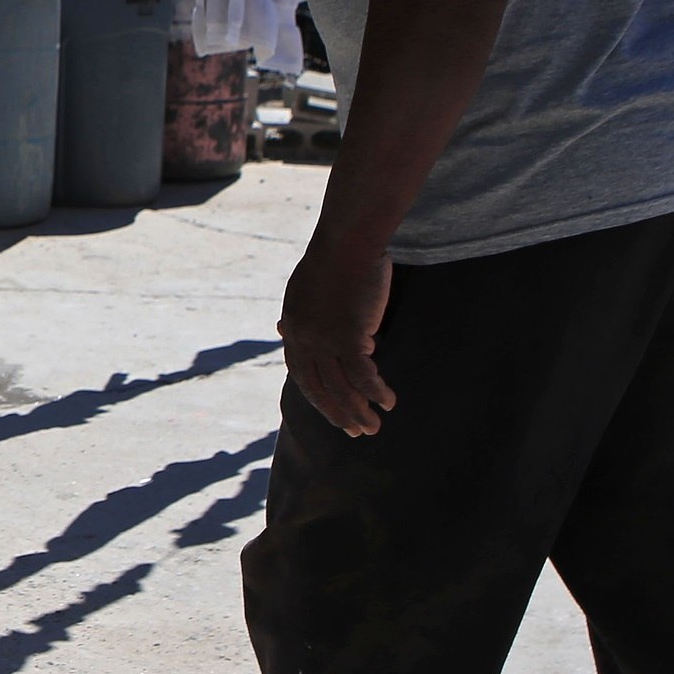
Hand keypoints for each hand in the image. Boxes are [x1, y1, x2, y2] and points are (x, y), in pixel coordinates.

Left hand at [279, 237, 396, 435]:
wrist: (347, 241)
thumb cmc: (332, 259)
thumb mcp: (303, 289)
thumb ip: (298, 314)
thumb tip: (285, 329)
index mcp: (293, 328)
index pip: (301, 374)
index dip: (318, 396)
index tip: (332, 411)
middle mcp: (303, 338)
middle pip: (319, 388)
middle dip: (337, 413)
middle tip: (354, 432)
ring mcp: (324, 339)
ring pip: (342, 387)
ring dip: (359, 411)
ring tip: (373, 427)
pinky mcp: (348, 335)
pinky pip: (364, 374)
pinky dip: (376, 391)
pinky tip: (388, 402)